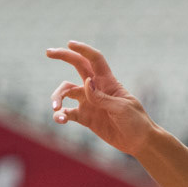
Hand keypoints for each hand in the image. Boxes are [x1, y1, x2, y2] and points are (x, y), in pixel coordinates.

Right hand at [44, 41, 155, 155]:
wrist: (140, 142)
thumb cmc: (136, 122)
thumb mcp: (122, 108)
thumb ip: (102, 97)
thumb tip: (86, 83)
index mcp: (108, 82)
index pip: (95, 60)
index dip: (83, 49)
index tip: (69, 43)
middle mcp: (96, 89)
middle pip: (77, 66)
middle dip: (63, 56)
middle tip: (48, 52)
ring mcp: (90, 103)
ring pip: (67, 92)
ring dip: (58, 96)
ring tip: (56, 107)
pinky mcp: (86, 118)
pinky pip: (68, 113)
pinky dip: (60, 115)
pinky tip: (59, 120)